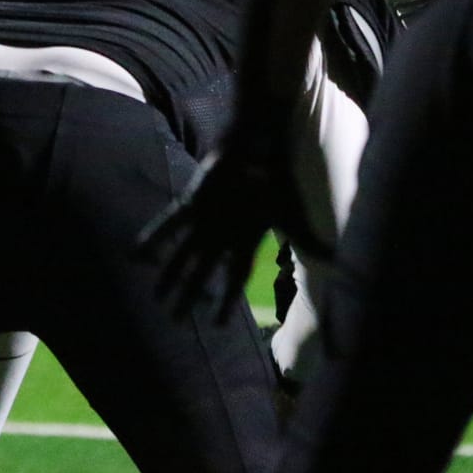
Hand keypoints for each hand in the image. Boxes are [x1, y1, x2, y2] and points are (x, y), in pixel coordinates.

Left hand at [141, 145, 290, 322]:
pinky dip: (153, 238)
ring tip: (156, 296)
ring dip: (169, 274)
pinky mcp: (191, 203)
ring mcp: (204, 221)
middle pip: (201, 273)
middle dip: (189, 295)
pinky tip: (136, 254)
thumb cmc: (276, 181)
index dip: (225, 301)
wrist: (259, 148)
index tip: (217, 325)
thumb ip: (306, 240)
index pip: (234, 279)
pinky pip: (168, 224)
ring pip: (182, 254)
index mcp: (244, 242)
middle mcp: (220, 236)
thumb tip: (335, 261)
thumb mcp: (292, 215)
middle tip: (174, 319)